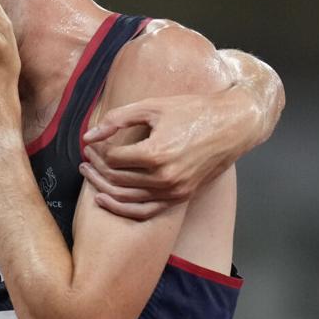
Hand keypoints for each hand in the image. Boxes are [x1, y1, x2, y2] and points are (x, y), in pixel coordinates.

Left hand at [80, 92, 243, 219]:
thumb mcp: (151, 107)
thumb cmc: (192, 111)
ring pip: (128, 199)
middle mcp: (164, 178)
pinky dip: (124, 209)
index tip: (90, 146)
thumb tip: (88, 137)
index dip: (97, 152)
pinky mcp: (181, 197)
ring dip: (104, 189)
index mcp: (156, 153)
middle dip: (96, 170)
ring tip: (90, 177)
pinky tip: (107, 199)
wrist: (232, 125)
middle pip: (117, 180)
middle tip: (86, 160)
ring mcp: (174, 191)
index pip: (113, 159)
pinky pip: (146, 211)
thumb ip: (116, 120)